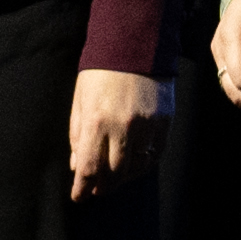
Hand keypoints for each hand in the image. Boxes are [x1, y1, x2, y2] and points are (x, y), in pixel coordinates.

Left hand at [65, 66, 159, 197]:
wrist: (135, 43)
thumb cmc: (101, 71)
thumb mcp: (80, 100)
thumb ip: (77, 135)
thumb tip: (77, 166)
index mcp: (96, 121)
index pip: (88, 168)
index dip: (82, 188)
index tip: (79, 197)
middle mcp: (122, 127)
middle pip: (113, 173)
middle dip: (102, 186)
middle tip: (96, 190)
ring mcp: (146, 125)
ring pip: (135, 168)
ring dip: (123, 178)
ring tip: (114, 178)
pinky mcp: (164, 121)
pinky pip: (154, 154)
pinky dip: (143, 165)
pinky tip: (134, 165)